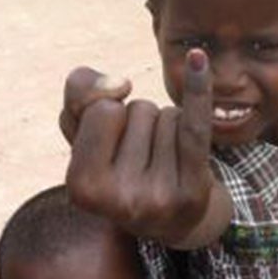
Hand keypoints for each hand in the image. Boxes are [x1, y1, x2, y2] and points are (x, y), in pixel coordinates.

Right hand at [64, 50, 233, 246]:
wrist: (172, 220)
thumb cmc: (120, 167)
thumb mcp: (85, 131)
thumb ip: (80, 93)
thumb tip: (118, 85)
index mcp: (81, 188)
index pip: (102, 109)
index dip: (111, 115)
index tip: (115, 148)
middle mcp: (119, 200)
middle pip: (137, 111)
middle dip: (140, 121)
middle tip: (142, 159)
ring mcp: (158, 198)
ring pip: (168, 115)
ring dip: (167, 128)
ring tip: (163, 162)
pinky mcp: (193, 190)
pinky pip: (195, 126)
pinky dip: (197, 90)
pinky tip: (197, 58)